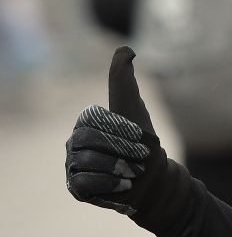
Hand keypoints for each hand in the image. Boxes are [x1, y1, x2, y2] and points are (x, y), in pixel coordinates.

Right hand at [66, 47, 167, 215]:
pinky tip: (123, 185)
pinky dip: (107, 184)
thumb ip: (125, 81)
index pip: (92, 120)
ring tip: (132, 173)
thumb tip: (126, 48)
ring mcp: (73, 166)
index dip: (120, 130)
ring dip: (116, 168)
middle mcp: (74, 144)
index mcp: (85, 124)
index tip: (141, 139)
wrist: (153, 181)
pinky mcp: (77, 188)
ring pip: (85, 163)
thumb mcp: (135, 110)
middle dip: (120, 150)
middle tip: (139, 160)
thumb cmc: (144, 144)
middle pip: (87, 142)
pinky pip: (84, 184)